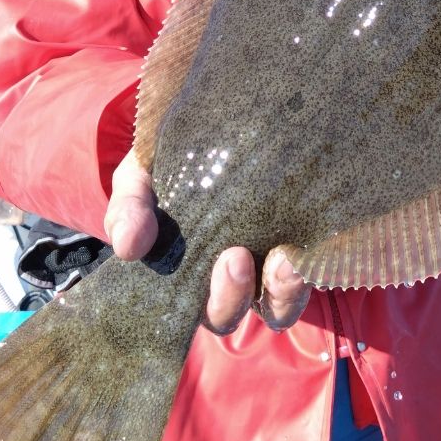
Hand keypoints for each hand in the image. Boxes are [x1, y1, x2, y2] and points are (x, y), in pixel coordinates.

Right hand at [105, 148, 309, 332]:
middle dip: (230, 297)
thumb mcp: (140, 178)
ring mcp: (266, 265)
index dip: (191, 306)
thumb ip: (129, 208)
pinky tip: (306, 251)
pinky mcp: (304, 245)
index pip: (186, 313)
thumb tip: (128, 247)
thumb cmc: (170, 163)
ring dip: (280, 293)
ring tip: (282, 262)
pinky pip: (312, 274)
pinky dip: (309, 270)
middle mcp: (226, 278)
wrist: (217, 124)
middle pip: (227, 316)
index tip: (201, 269)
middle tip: (234, 256)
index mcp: (184, 273)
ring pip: (277, 308)